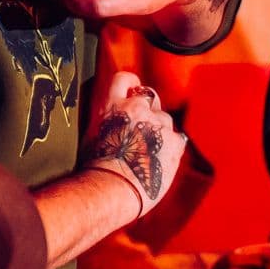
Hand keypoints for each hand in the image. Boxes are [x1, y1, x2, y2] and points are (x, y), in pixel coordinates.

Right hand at [79, 66, 187, 215]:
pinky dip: (172, 148)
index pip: (124, 79)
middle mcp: (136, 109)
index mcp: (111, 106)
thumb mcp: (90, 137)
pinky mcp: (174, 142)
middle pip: (151, 96)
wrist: (111, 189)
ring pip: (166, 120)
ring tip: (149, 154)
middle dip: (149, 109)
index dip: (132, 85)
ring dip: (160, 132)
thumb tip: (111, 128)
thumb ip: (106, 124)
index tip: (134, 91)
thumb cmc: (95, 171)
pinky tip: (161, 161)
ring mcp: (157, 124)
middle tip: (143, 130)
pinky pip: (178, 139)